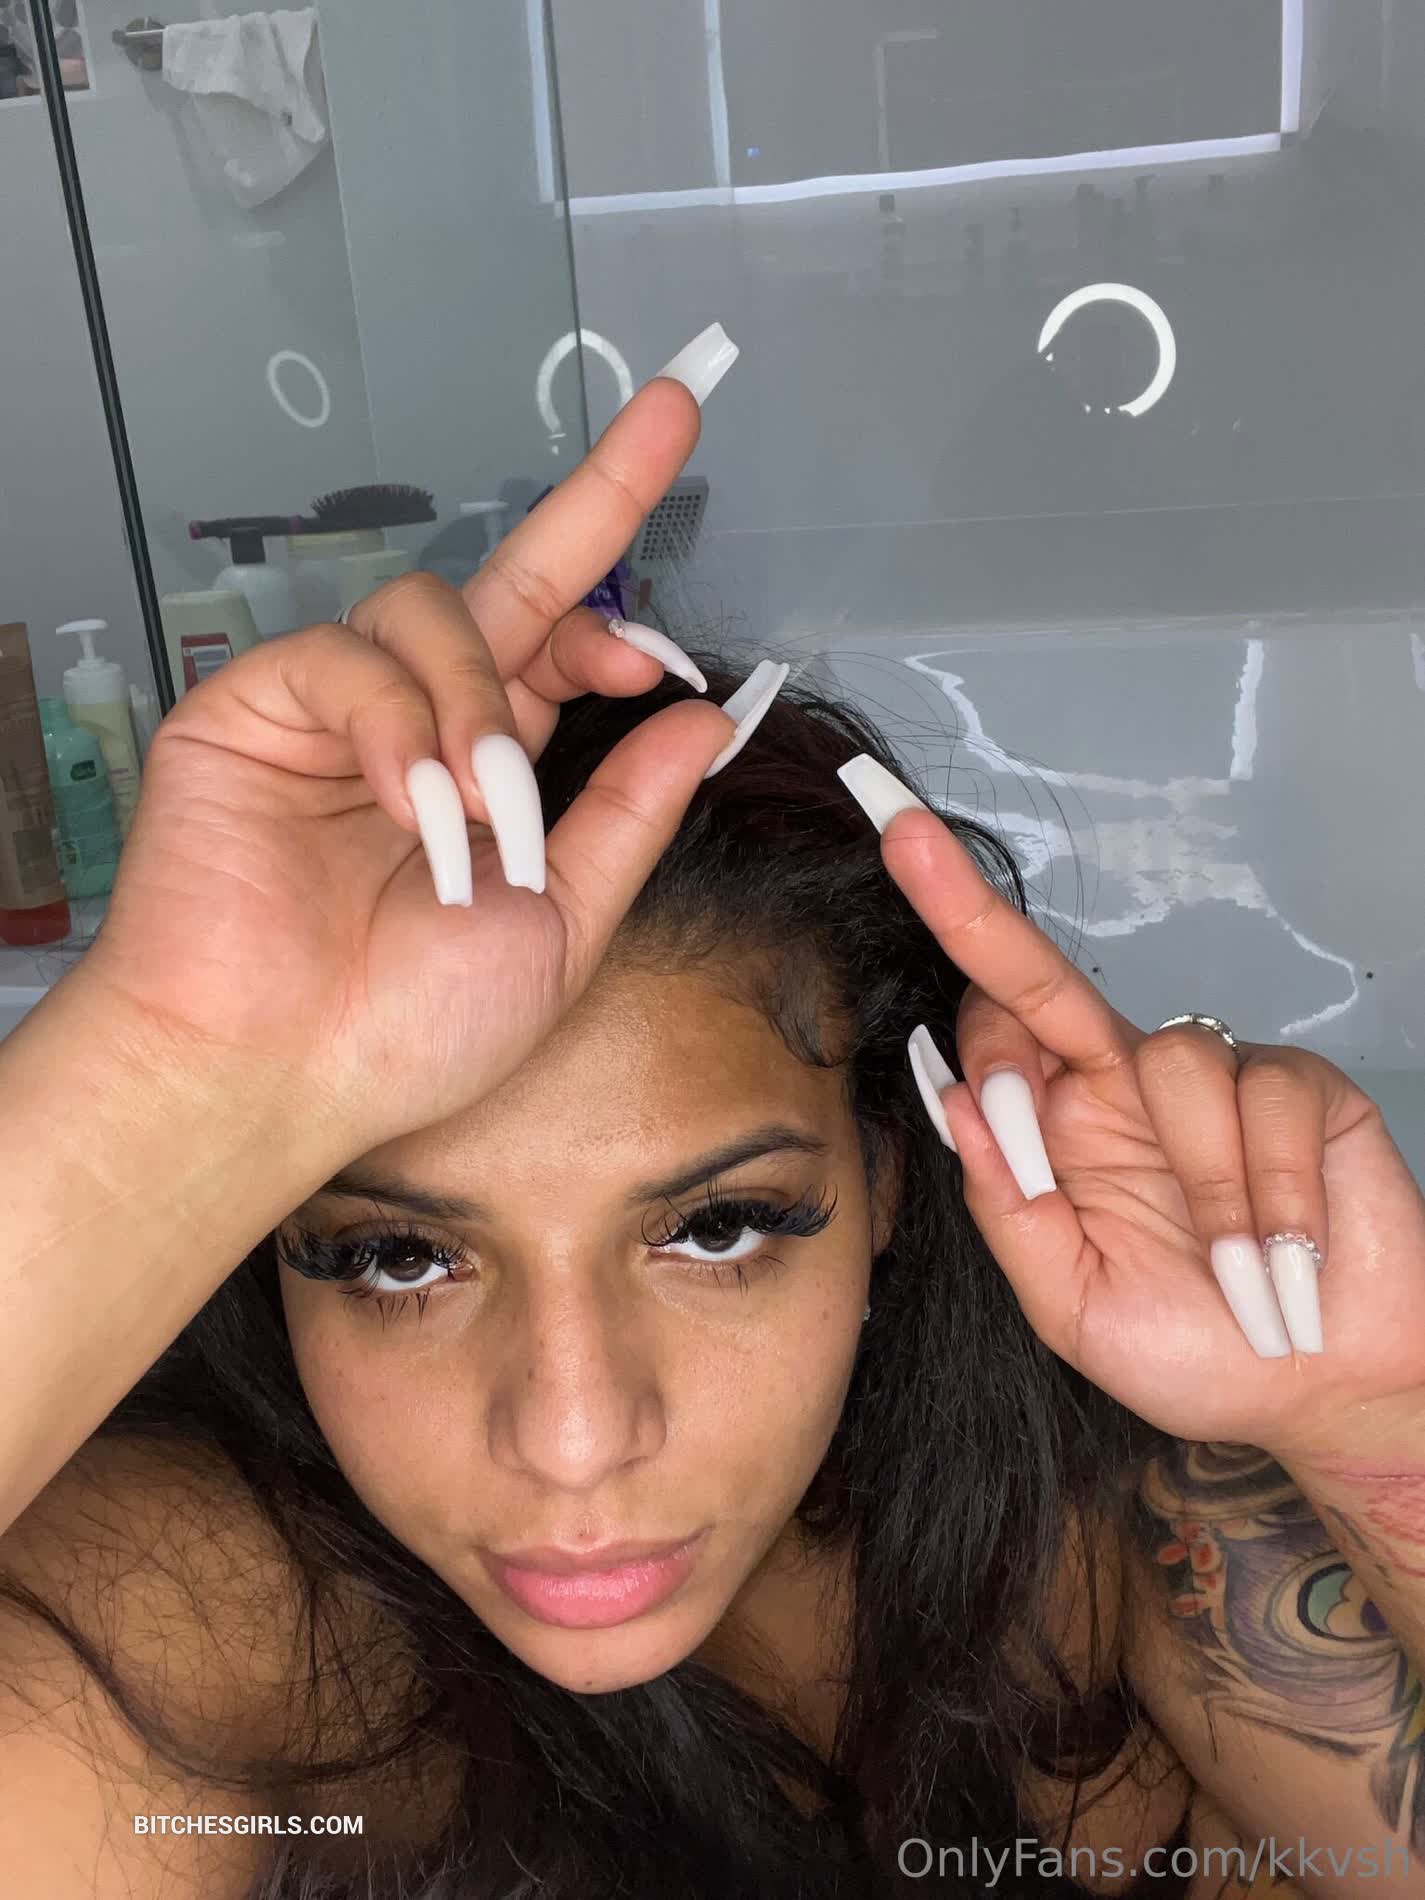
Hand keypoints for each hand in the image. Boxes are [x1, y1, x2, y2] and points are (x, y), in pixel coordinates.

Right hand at [81, 378, 742, 1157]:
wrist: (280, 1076)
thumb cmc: (409, 1027)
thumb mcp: (560, 922)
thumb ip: (629, 813)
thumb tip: (705, 716)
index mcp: (494, 769)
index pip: (565, 650)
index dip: (622, 606)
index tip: (667, 632)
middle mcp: (423, 721)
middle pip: (515, 578)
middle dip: (600, 496)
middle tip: (673, 415)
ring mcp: (339, 708)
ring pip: (434, 610)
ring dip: (481, 706)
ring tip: (484, 810)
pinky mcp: (257, 705)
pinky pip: (348, 659)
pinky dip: (396, 729)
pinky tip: (405, 804)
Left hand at [843, 758, 1424, 1463]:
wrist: (1328, 1391)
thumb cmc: (1199, 1355)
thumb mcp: (1075, 1302)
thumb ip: (1011, 1207)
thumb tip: (948, 1101)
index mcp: (1060, 1132)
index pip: (993, 1025)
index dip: (945, 954)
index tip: (894, 851)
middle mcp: (1124, 1088)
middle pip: (1041, 978)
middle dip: (969, 910)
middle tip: (903, 837)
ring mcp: (1213, 1080)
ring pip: (1169, 1061)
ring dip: (1204, 1188)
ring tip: (1235, 1274)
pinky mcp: (1299, 1088)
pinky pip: (1266, 1098)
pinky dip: (1274, 1195)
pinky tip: (1290, 1258)